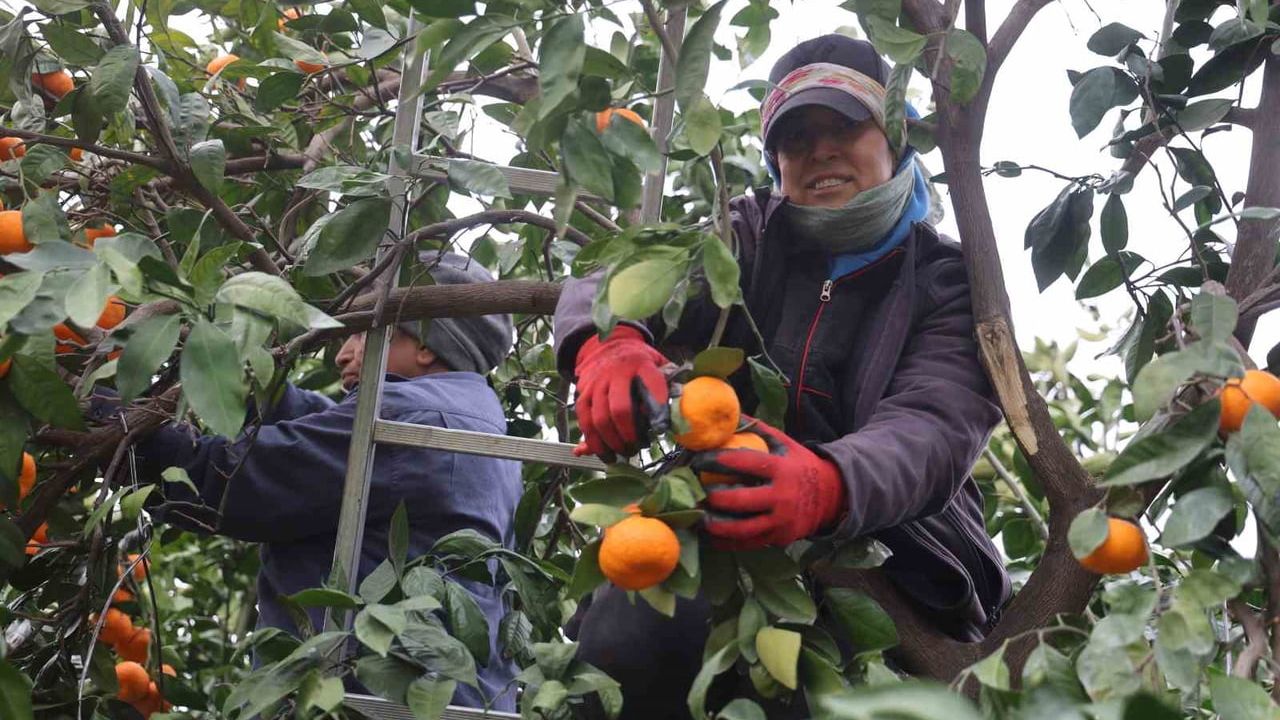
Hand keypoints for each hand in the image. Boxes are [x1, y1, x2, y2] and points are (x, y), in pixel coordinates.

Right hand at [572, 326, 670, 457]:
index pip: (652, 386)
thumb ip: (668, 384)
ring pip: (599, 419)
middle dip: (629, 434)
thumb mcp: (658, 363)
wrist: (606, 345)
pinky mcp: (582, 393)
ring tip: (622, 453)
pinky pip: (584, 420)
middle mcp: (615, 373)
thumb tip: (677, 411)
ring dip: (611, 442)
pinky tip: (603, 452)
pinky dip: (592, 441)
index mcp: (641, 364)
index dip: (657, 410)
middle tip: (638, 447)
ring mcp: (596, 383)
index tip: (661, 429)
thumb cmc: (639, 361)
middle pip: (620, 409)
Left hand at [691, 417, 845, 549]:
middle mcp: (781, 497)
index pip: (746, 462)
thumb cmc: (801, 467)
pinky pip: (748, 544)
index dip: (719, 461)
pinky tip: (709, 537)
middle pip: (741, 500)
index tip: (698, 459)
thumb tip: (732, 413)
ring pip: (742, 528)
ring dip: (715, 525)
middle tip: (693, 492)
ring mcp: (780, 521)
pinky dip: (726, 542)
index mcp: (781, 469)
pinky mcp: (778, 538)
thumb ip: (760, 430)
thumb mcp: (786, 445)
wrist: (831, 497)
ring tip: (696, 518)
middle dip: (713, 497)